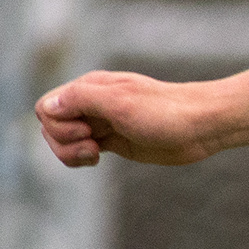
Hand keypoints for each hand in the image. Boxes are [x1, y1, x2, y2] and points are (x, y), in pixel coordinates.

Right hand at [35, 71, 218, 168]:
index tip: (86, 130)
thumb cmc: (165, 111)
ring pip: (64, 140)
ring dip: (70, 152)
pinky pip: (81, 150)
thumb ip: (81, 100)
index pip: (46, 106)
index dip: (57, 124)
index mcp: (89, 88)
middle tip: (93, 145)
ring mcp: (102, 124)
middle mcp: (91, 104)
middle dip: (63, 141)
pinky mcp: (114, 141)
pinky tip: (98, 160)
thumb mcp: (120, 102)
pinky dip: (81, 157)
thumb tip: (48, 106)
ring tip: (95, 155)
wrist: (202, 127)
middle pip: (51, 126)